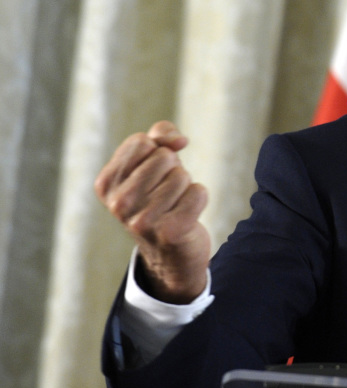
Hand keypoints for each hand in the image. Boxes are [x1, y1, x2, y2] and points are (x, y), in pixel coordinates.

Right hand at [94, 121, 210, 303]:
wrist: (170, 251)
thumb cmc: (160, 196)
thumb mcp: (152, 161)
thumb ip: (161, 136)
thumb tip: (179, 141)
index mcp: (106, 184)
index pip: (142, 142)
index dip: (158, 150)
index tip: (154, 172)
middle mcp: (118, 204)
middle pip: (164, 157)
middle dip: (173, 169)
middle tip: (166, 192)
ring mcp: (142, 221)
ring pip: (182, 175)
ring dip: (186, 186)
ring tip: (174, 205)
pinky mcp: (170, 232)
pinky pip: (198, 192)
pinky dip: (199, 198)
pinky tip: (186, 214)